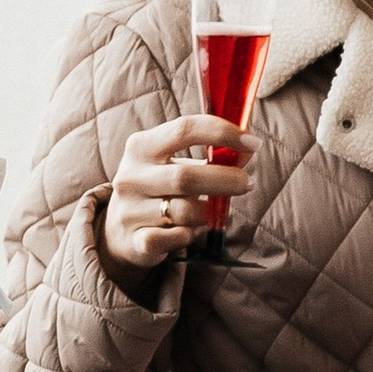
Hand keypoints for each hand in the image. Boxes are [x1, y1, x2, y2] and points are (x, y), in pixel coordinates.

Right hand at [97, 110, 255, 276]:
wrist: (119, 229)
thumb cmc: (158, 188)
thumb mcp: (172, 163)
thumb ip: (208, 156)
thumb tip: (247, 151)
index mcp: (141, 146)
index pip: (185, 130)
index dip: (223, 133)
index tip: (252, 143)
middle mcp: (131, 176)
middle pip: (186, 177)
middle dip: (226, 180)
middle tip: (247, 183)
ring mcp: (130, 210)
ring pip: (185, 212)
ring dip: (209, 212)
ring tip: (215, 211)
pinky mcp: (136, 241)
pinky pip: (176, 239)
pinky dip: (191, 235)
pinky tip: (191, 230)